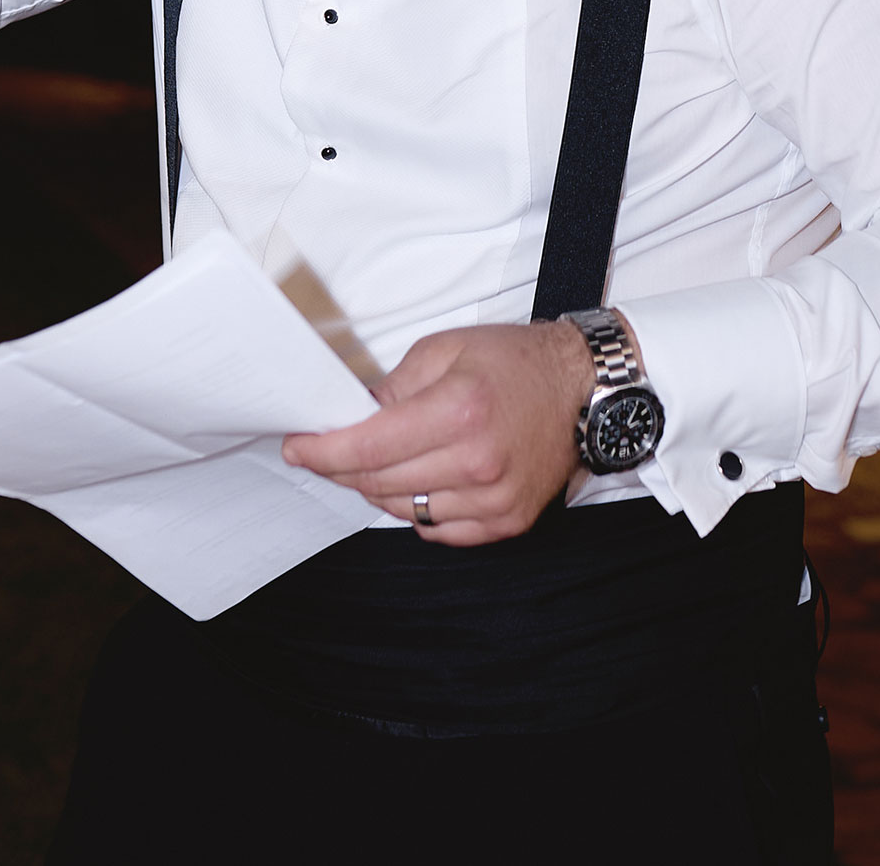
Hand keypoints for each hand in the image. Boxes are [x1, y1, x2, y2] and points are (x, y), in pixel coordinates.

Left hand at [282, 321, 594, 545]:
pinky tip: (421, 479)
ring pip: (404, 511)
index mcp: (458, 411)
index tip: (297, 447)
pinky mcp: (506, 522)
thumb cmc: (515, 361)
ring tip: (379, 459)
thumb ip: (394, 387)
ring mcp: (494, 500)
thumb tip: (352, 418)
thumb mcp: (445, 349)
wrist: (582, 388)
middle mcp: (476, 463)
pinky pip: (438, 530)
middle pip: (379, 483)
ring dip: (379, 488)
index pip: (367, 448)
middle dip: (342, 467)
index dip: (322, 451)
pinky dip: (418, 509)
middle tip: (327, 449)